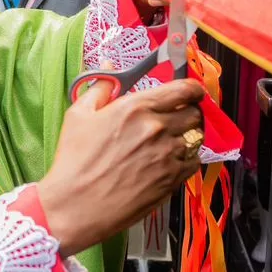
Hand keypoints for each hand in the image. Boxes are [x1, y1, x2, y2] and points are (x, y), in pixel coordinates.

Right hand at [39, 79, 205, 256]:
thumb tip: (109, 66)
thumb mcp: (79, 115)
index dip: (193, 89)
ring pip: (197, 138)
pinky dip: (188, 159)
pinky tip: (171, 161)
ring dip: (188, 136)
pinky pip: (194, 163)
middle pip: (195, 113)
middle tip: (177, 117)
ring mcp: (168, 156)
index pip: (183, 90)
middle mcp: (157, 129)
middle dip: (189, 112)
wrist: (76, 205)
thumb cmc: (74, 160)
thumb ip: (100, 87)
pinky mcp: (171, 180)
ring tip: (173, 141)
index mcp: (136, 108)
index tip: (191, 92)